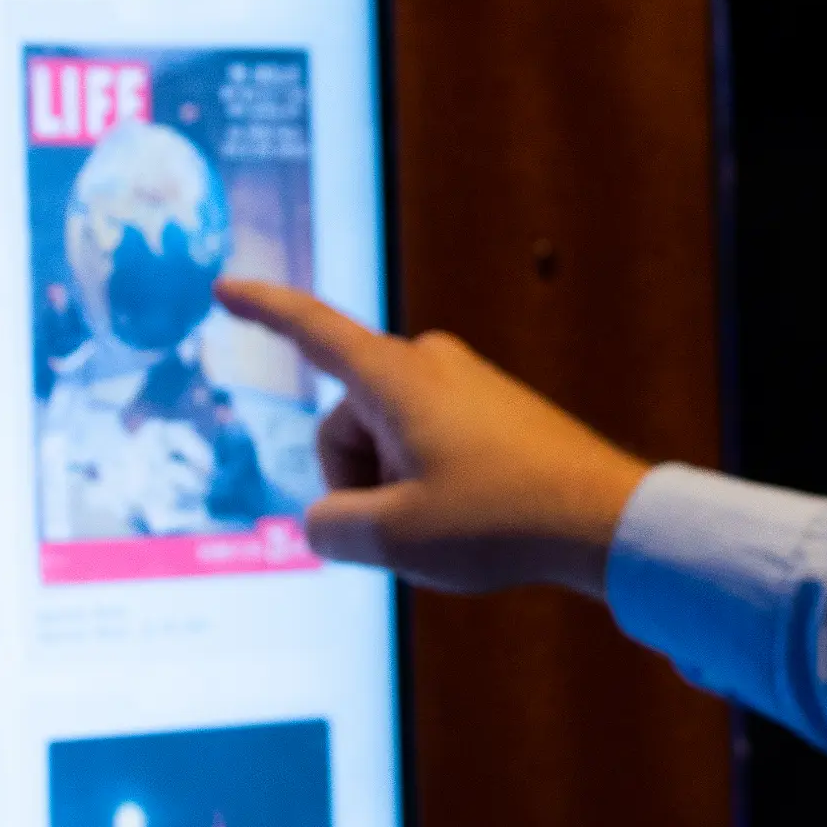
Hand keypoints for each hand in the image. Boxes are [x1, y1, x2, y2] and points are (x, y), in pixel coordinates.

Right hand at [214, 280, 648, 596]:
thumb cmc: (499, 521)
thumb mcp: (392, 539)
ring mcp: (466, 384)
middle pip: (345, 424)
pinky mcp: (494, 409)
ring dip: (397, 489)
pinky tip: (477, 520)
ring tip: (455, 525)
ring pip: (388, 442)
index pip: (311, 331)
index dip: (261, 311)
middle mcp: (429, 364)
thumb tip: (326, 519)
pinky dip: (432, 488)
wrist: (604, 519)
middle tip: (413, 526)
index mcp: (395, 377)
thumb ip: (329, 527)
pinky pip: (429, 447)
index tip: (223, 286)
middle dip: (356, 480)